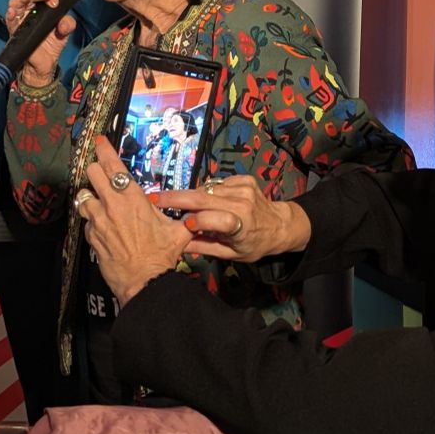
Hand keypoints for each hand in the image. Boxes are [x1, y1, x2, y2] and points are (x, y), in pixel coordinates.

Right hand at [7, 0, 74, 85]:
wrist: (44, 65)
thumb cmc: (51, 46)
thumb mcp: (64, 32)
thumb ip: (68, 24)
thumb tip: (64, 23)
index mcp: (41, 8)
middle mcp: (29, 12)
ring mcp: (20, 20)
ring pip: (16, 2)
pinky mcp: (15, 31)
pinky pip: (10, 20)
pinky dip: (11, 14)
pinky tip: (13, 11)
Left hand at [78, 137, 192, 304]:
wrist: (143, 282)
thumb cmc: (160, 255)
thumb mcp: (177, 231)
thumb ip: (182, 217)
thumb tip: (193, 213)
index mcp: (131, 197)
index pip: (112, 164)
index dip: (104, 149)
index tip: (100, 141)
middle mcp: (111, 204)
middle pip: (91, 173)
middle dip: (95, 170)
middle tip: (102, 174)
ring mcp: (98, 220)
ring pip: (83, 196)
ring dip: (90, 195)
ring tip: (99, 200)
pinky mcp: (91, 236)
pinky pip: (87, 221)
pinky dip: (92, 220)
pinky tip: (102, 225)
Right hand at [154, 175, 310, 262]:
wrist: (279, 225)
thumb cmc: (254, 244)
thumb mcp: (231, 254)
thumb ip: (203, 247)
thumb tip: (177, 245)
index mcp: (243, 226)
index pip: (218, 219)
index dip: (199, 221)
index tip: (184, 224)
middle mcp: (243, 203)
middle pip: (204, 197)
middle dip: (176, 197)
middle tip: (155, 198)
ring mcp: (244, 188)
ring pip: (207, 188)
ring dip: (191, 195)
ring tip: (178, 203)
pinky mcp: (244, 179)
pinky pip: (216, 183)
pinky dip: (207, 191)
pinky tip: (207, 199)